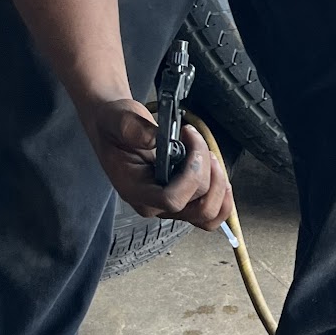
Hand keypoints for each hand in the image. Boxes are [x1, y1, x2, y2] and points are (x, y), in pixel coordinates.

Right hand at [84, 98, 232, 227]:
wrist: (113, 129)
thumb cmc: (114, 127)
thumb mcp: (118, 120)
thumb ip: (135, 129)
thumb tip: (159, 138)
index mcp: (135, 190)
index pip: (171, 200)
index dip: (191, 175)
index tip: (189, 141)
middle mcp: (153, 205)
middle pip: (198, 207)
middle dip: (207, 172)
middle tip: (198, 142)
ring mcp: (169, 206)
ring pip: (208, 214)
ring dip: (218, 184)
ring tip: (208, 155)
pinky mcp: (182, 200)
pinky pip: (210, 214)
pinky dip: (222, 197)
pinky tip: (217, 172)